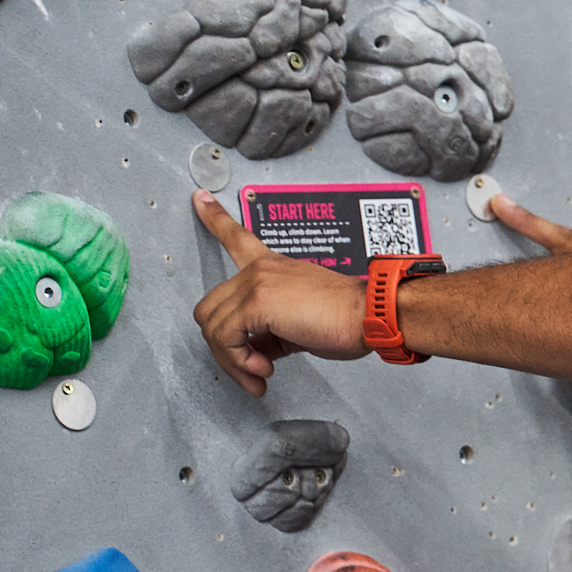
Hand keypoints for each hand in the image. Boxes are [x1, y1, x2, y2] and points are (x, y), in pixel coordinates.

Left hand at [190, 190, 370, 396]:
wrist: (370, 314)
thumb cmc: (349, 319)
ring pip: (212, 326)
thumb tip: (254, 354)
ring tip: (257, 373)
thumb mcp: (299, 325)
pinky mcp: (257, 302)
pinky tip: (263, 369)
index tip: (201, 198)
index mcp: (272, 266)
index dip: (215, 218)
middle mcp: (260, 269)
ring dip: (231, 359)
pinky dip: (239, 361)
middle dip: (223, 347)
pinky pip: (226, 337)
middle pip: (210, 309)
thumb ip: (270, 334)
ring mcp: (256, 282)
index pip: (238, 237)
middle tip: (248, 369)